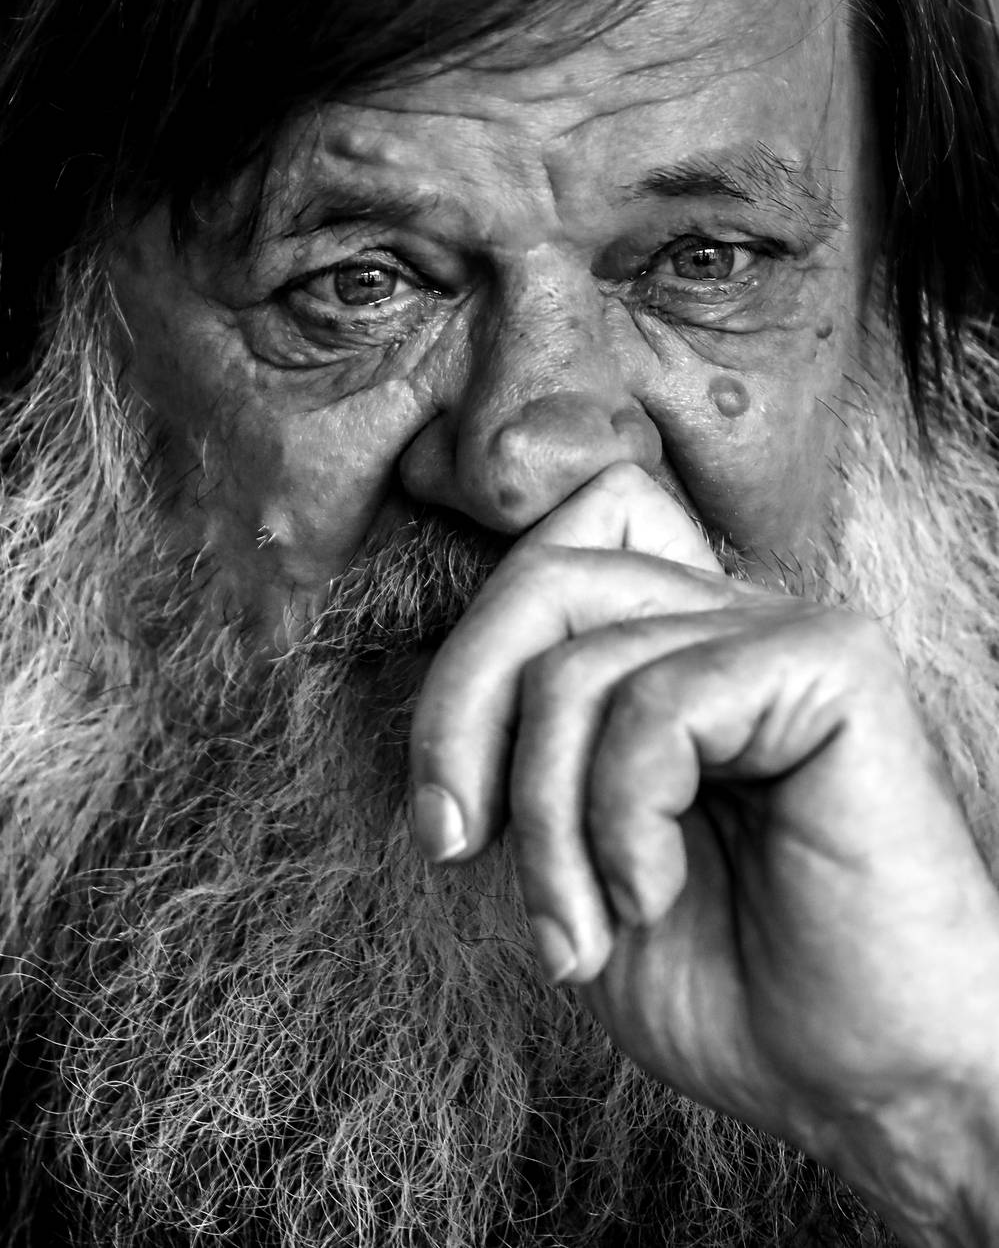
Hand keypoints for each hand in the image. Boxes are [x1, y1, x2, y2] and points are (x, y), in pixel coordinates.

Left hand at [409, 463, 998, 1242]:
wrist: (866, 1084)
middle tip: (453, 847)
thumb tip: (437, 694)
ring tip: (581, 927)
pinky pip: (658, 705)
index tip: (445, 815)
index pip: (546, 554)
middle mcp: (729, 616)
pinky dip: (621, 820)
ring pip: (580, 666)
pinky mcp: (833, 665)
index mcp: (673, 643)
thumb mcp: (568, 850)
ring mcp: (783, 632)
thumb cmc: (729, 978)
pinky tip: (652, 895)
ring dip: (545, 821)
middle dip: (459, 721)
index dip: (466, 660)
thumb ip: (520, 748)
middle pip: (544, 580)